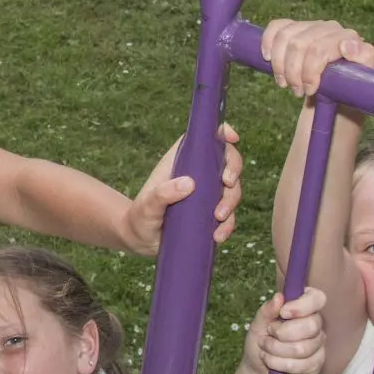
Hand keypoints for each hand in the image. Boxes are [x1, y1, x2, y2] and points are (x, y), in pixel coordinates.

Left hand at [123, 123, 242, 253]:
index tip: (232, 139)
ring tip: (218, 218)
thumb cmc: (140, 216)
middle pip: (227, 163)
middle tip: (227, 184)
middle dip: (233, 172)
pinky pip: (229, 216)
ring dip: (231, 202)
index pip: (204, 139)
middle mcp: (198, 174)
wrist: (140, 240)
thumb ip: (162, 193)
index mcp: (181, 161)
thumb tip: (189, 183)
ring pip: (232, 190)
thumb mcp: (147, 205)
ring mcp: (207, 194)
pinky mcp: (211, 213)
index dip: (221, 133)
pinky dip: (228, 225)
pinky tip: (218, 236)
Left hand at [243, 287, 327, 373]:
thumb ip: (267, 310)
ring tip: (265, 348)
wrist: (258, 369)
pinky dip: (279, 364)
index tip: (283, 312)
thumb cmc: (261, 341)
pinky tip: (271, 361)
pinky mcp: (316, 365)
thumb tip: (279, 297)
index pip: (317, 298)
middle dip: (282, 332)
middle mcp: (315, 325)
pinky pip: (302, 365)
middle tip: (268, 333)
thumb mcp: (257, 324)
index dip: (302, 305)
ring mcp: (318, 346)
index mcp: (303, 309)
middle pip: (311, 326)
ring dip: (276, 349)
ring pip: (303, 348)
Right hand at [259, 19, 373, 99]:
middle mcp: (332, 28)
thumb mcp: (363, 83)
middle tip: (296, 91)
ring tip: (284, 83)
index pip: (320, 48)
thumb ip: (365, 61)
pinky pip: (278, 26)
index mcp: (350, 39)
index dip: (309, 71)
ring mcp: (313, 27)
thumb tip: (348, 46)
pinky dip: (268, 41)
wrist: (337, 97)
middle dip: (293, 71)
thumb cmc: (350, 93)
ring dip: (279, 64)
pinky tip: (267, 57)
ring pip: (285, 36)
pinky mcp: (297, 29)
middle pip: (299, 44)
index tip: (309, 90)